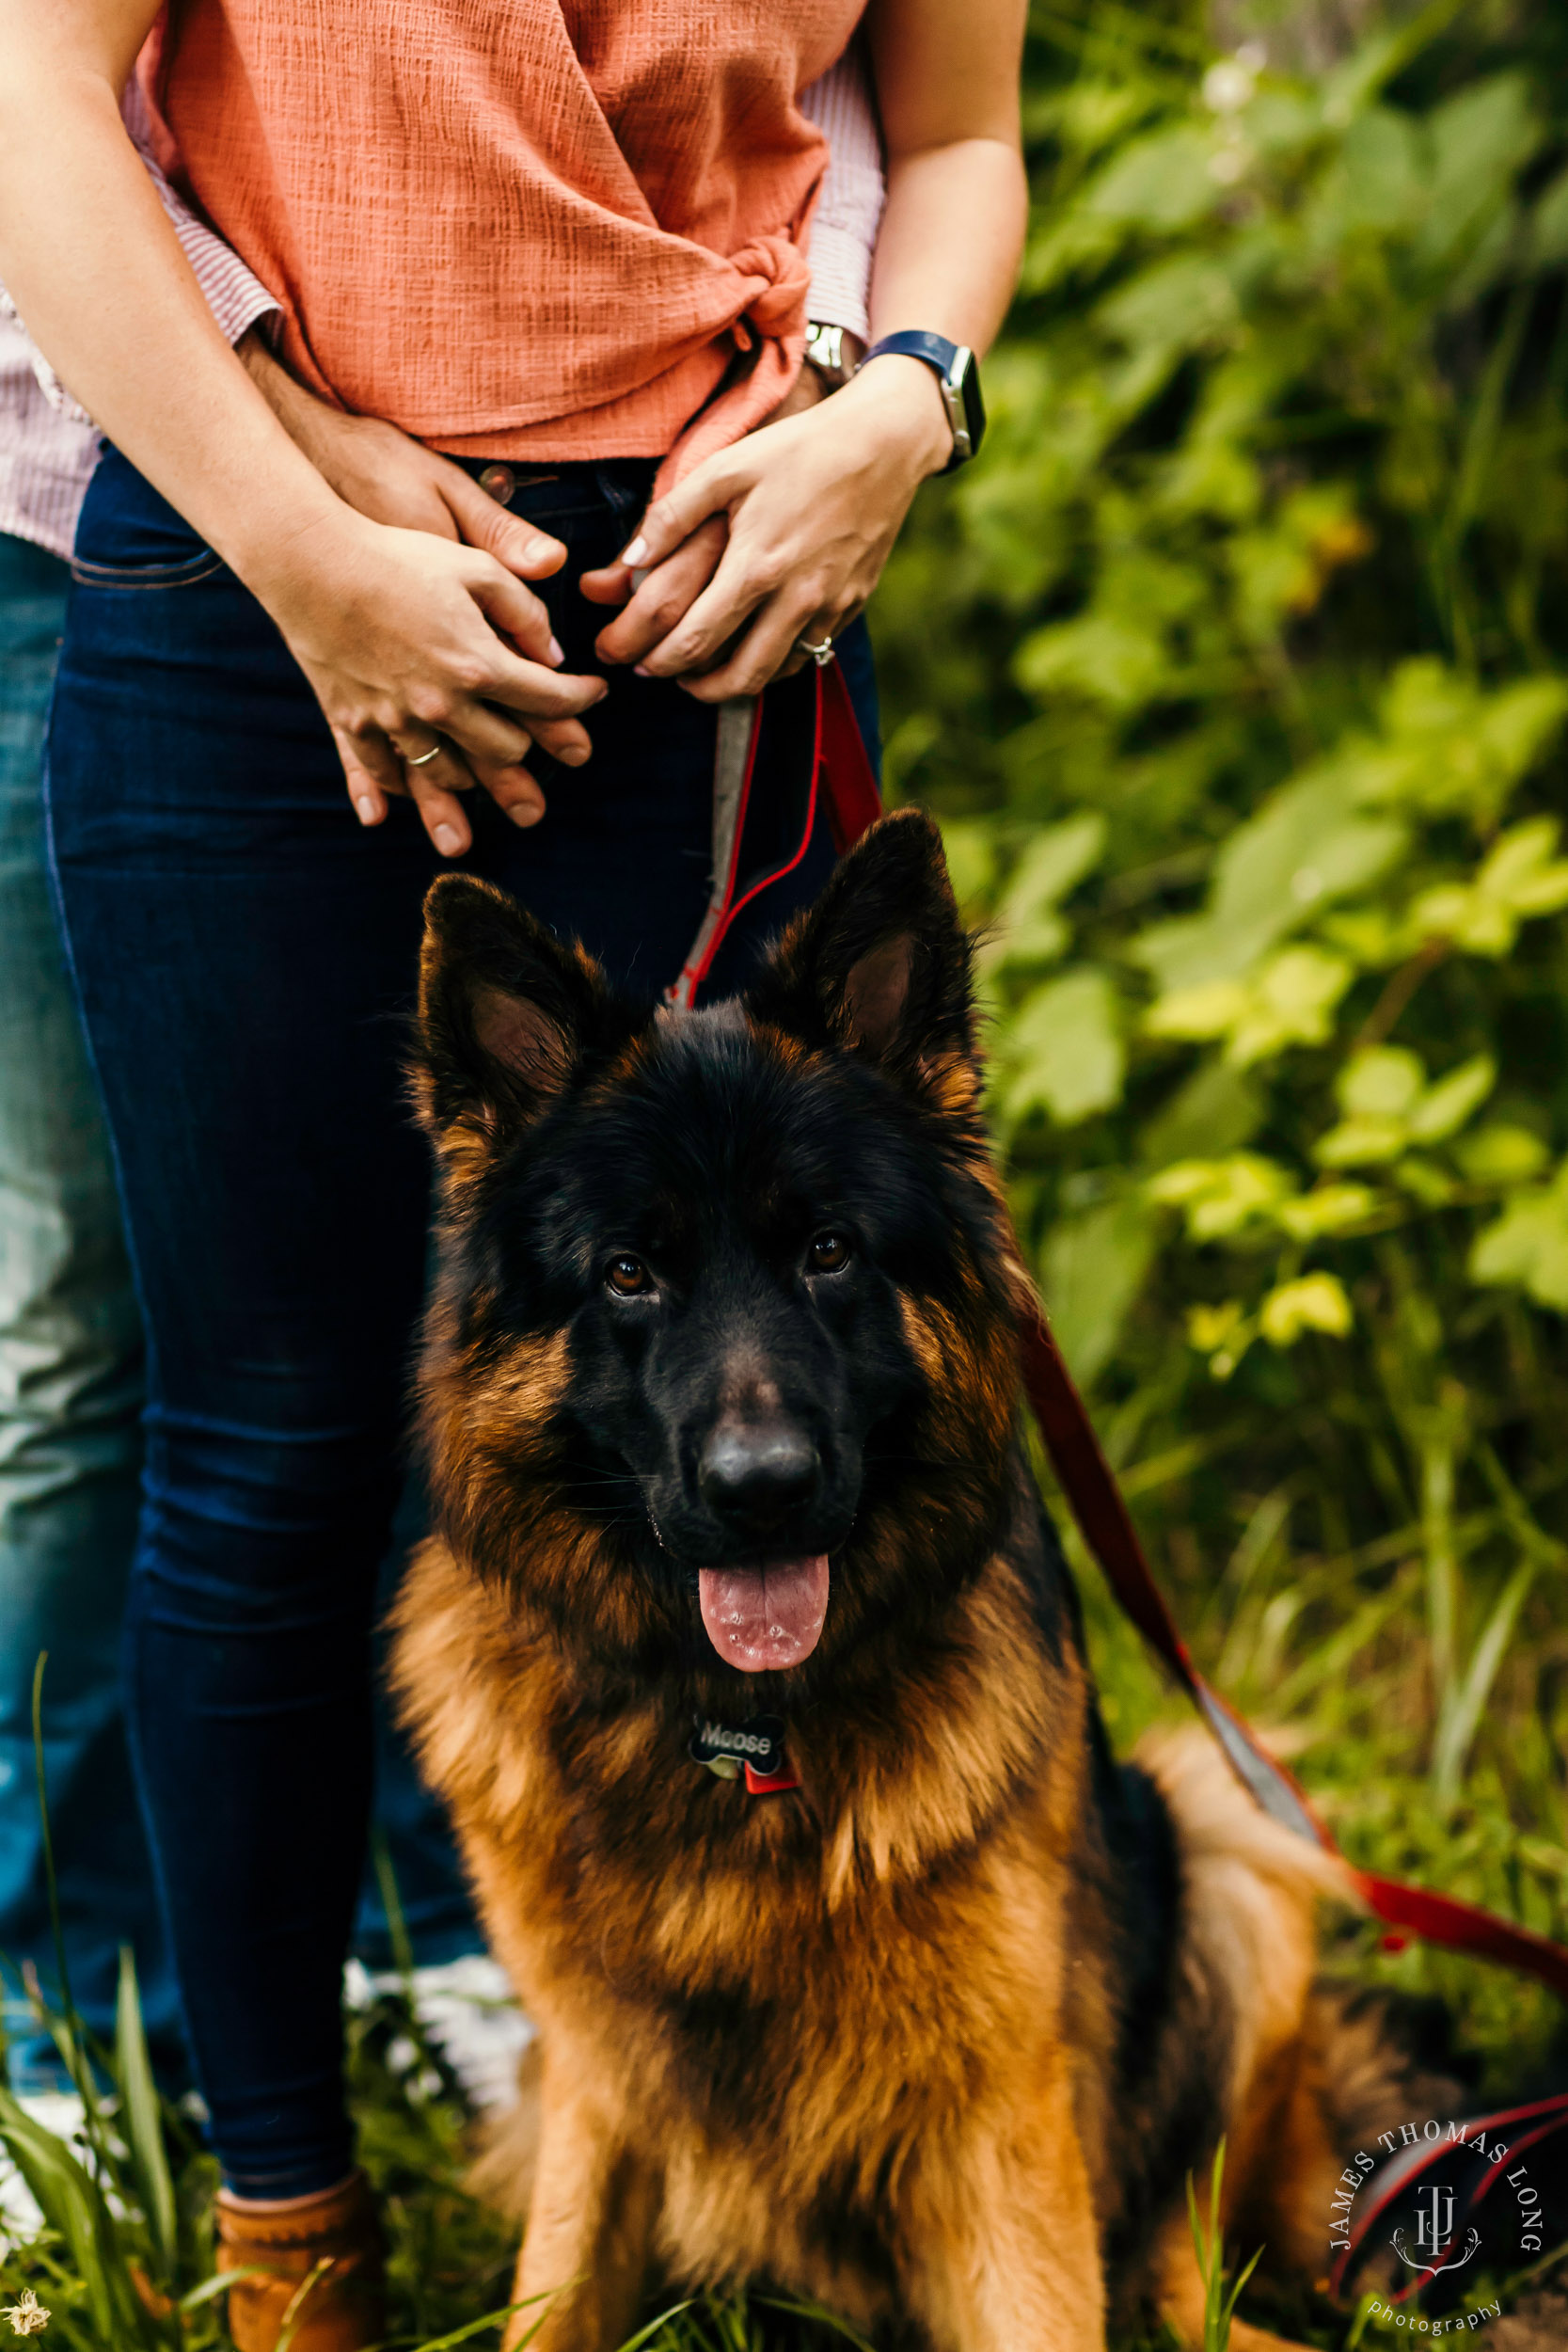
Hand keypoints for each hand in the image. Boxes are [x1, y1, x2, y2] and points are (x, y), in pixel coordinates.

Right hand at [250, 508, 606, 854]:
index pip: (548, 700)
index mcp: (478, 665)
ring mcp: (396, 722)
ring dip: (475, 781)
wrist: (312, 563)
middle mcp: (442, 706)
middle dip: (534, 748)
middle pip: (507, 750)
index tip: (593, 695)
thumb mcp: (475, 566)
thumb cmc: (398, 556)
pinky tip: (407, 799)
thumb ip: (524, 612)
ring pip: (450, 776)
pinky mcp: (355, 725)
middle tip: (546, 744)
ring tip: (485, 776)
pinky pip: (385, 774)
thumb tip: (554, 654)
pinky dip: (402, 789)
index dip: (580, 700)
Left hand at [579, 365, 830, 671]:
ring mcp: (829, 608)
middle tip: (668, 676)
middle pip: (737, 677)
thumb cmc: (797, 449)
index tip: (637, 663)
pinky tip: (754, 647)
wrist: (883, 444)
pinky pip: (808, 653)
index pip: (695, 642)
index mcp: (755, 568)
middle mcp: (795, 599)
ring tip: (706, 671)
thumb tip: (630, 560)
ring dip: (734, 684)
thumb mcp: (726, 468)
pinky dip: (774, 663)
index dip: (659, 662)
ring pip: (775, 674)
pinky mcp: (852, 605)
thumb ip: (672, 516)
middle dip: (694, 688)